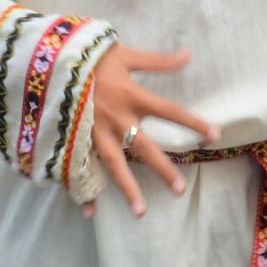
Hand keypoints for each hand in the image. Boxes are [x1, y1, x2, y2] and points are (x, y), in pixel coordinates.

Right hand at [85, 45, 219, 219]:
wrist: (51, 61)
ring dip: (128, 189)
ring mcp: (95, 132)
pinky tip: (90, 212)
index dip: (193, 123)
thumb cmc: (90, 55)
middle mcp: (116, 118)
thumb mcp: (125, 54)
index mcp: (131, 96)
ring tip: (140, 211)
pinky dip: (83, 190)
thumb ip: (157, 61)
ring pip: (115, 165)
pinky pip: (82, 167)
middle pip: (144, 148)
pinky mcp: (76, 138)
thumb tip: (188, 54)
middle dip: (163, 169)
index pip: (170, 112)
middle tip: (180, 189)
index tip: (214, 135)